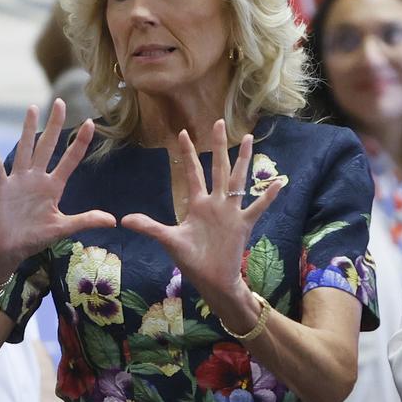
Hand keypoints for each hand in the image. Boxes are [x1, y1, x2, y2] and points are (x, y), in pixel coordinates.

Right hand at [0, 99, 116, 278]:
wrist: (8, 250)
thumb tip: (113, 221)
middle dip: (55, 125)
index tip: (91, 122)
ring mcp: (18, 180)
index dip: (80, 142)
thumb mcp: (62, 228)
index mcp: (53, 186)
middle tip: (60, 102)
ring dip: (28, 130)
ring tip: (33, 108)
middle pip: (47, 146)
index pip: (70, 159)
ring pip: (25, 149)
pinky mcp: (0, 188)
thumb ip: (85, 221)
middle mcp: (36, 178)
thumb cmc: (33, 238)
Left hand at [121, 120, 283, 330]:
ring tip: (249, 139)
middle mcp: (216, 203)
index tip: (182, 132)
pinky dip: (267, 196)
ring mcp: (231, 212)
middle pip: (218, 168)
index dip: (188, 153)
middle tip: (219, 122)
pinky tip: (278, 182)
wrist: (212, 280)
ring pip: (239, 179)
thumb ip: (149, 227)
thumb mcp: (169, 240)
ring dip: (244, 160)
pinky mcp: (243, 225)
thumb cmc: (192, 260)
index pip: (192, 172)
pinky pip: (257, 207)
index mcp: (198, 204)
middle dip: (218, 146)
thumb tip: (124, 220)